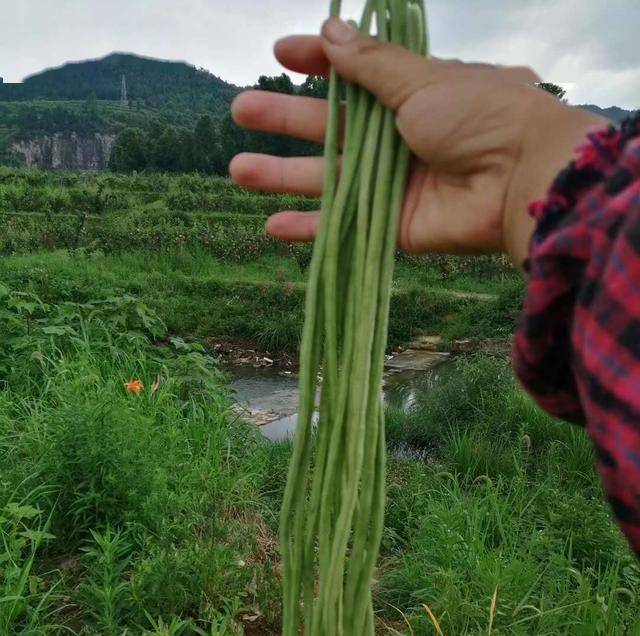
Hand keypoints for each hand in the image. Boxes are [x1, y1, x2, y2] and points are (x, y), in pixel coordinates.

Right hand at [230, 17, 606, 265]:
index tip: (280, 53)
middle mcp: (400, 137)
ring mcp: (395, 183)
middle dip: (285, 119)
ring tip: (236, 168)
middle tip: (240, 110)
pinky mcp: (394, 226)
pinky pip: (344, 227)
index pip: (355, 75)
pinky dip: (310, 230)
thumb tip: (330, 31)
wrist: (520, 180)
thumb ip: (370, 65)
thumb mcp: (421, 79)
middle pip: (331, 128)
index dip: (318, 63)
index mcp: (413, 93)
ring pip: (329, 178)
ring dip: (283, 174)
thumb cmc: (480, 115)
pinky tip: (271, 225)